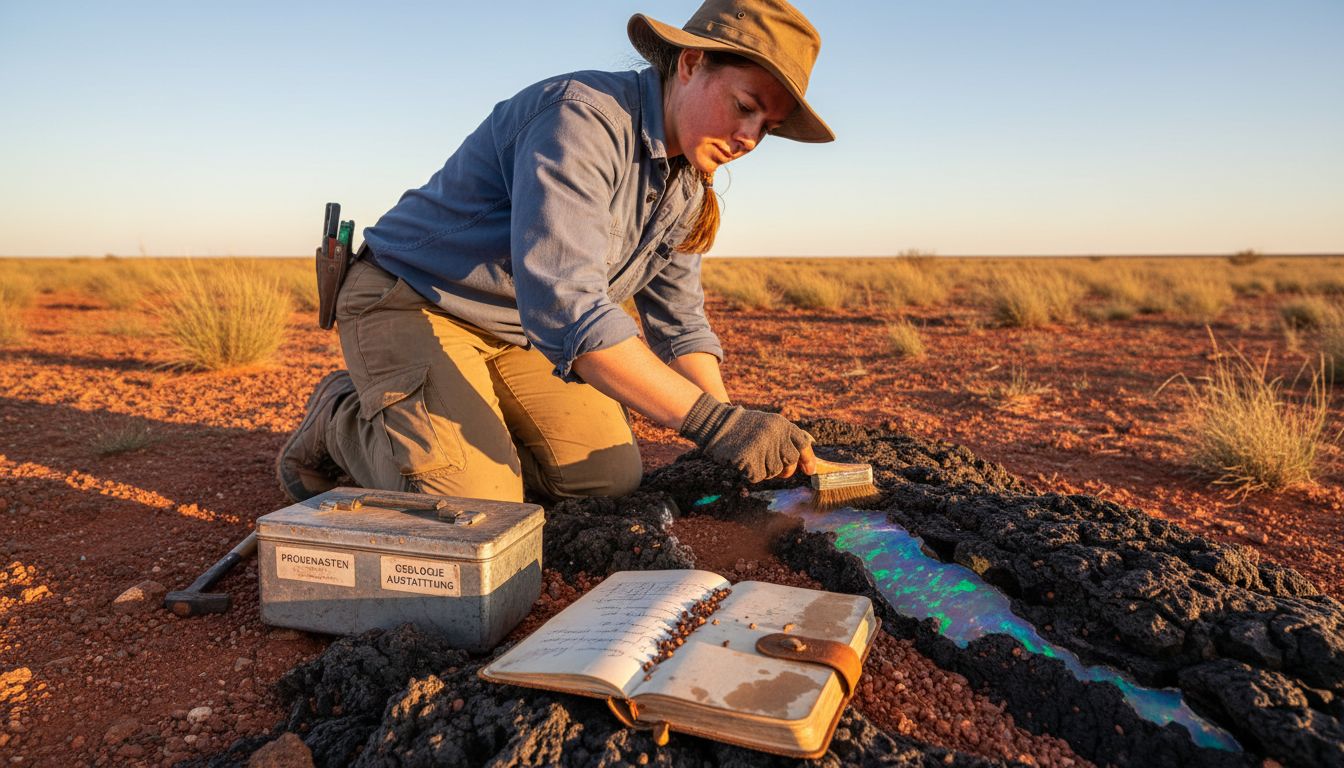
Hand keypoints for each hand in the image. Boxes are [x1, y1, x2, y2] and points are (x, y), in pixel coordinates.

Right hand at [679, 394, 813, 482]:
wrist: (717, 423)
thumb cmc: (744, 427)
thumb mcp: (769, 425)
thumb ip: (786, 438)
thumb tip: (805, 461)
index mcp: (782, 424)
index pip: (803, 445)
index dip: (808, 460)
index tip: (809, 471)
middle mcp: (775, 434)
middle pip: (790, 462)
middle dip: (784, 469)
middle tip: (772, 466)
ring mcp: (763, 447)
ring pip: (774, 472)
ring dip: (764, 470)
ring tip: (752, 457)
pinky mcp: (750, 459)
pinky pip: (758, 476)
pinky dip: (751, 473)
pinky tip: (744, 462)